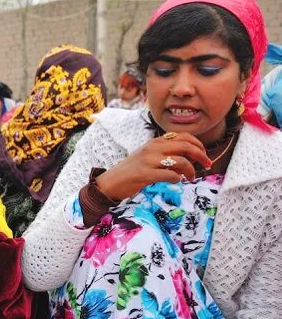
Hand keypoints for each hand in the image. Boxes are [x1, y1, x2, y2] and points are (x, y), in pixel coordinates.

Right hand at [95, 132, 210, 200]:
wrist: (110, 182)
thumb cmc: (131, 171)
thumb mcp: (148, 156)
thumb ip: (165, 153)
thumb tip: (188, 159)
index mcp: (155, 142)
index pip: (183, 136)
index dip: (198, 145)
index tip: (204, 154)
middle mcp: (153, 148)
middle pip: (185, 146)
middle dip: (201, 156)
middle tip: (207, 165)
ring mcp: (149, 161)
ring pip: (180, 161)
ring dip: (190, 171)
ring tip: (190, 178)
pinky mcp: (146, 174)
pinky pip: (170, 175)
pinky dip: (177, 179)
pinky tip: (175, 181)